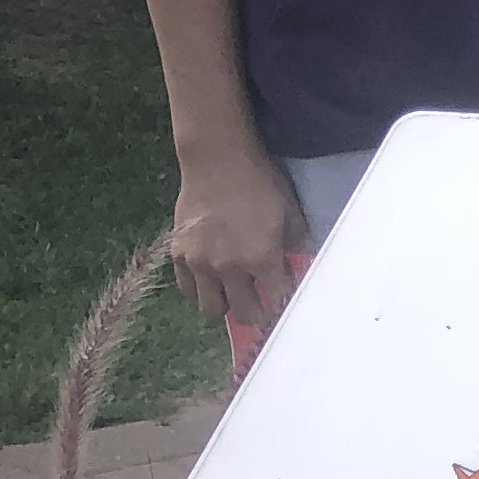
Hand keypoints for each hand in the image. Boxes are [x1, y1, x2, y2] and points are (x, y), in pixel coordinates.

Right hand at [171, 153, 308, 330]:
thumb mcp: (289, 211)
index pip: (278, 298)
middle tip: (263, 309)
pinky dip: (200, 290)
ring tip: (234, 294)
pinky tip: (211, 280)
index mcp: (262, 258)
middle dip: (258, 315)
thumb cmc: (259, 183)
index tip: (287, 301)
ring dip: (226, 306)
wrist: (217, 162)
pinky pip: (187, 289)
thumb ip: (295, 242)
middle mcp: (230, 268)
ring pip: (212, 309)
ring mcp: (200, 264)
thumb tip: (299, 261)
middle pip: (245, 314)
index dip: (286, 302)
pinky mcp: (179, 255)